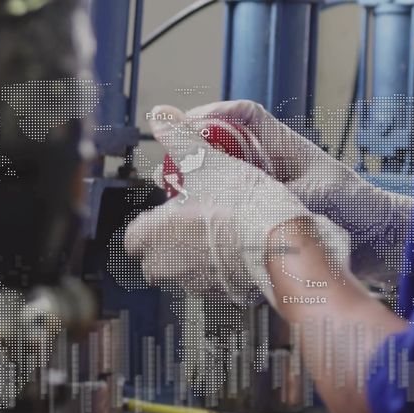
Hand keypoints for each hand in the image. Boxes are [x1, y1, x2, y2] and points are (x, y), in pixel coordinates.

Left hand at [125, 105, 349, 305]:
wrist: (281, 239)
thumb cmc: (239, 204)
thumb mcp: (206, 160)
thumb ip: (179, 139)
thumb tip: (160, 115)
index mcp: (155, 237)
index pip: (132, 239)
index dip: (147, 225)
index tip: (163, 212)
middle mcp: (171, 267)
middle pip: (156, 261)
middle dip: (169, 244)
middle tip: (190, 222)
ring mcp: (199, 286)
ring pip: (186, 274)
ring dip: (197, 257)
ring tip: (219, 232)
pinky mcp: (228, 296)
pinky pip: (219, 284)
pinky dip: (225, 269)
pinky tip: (242, 249)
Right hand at [186, 100, 412, 283]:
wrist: (377, 239)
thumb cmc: (360, 208)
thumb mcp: (325, 194)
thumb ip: (294, 193)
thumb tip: (261, 201)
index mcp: (285, 146)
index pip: (244, 116)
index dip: (214, 113)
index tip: (186, 123)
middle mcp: (270, 166)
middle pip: (221, 149)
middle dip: (190, 156)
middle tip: (167, 169)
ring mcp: (263, 191)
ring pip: (219, 182)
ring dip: (195, 190)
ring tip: (173, 201)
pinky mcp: (261, 218)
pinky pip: (228, 212)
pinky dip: (210, 218)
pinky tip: (197, 230)